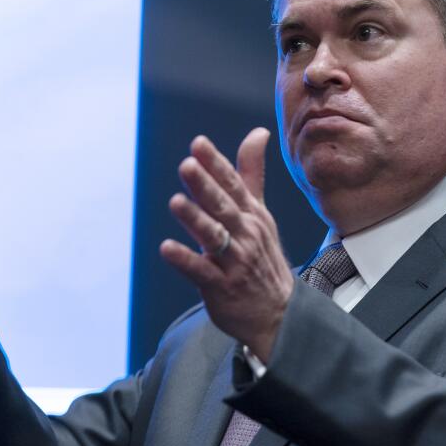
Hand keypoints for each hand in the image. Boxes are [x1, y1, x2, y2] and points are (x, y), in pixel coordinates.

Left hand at [159, 128, 294, 361]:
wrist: (278, 313)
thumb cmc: (262, 256)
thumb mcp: (260, 212)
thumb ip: (250, 173)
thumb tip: (258, 132)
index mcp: (251, 214)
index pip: (233, 184)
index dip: (215, 164)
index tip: (198, 144)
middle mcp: (245, 234)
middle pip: (223, 206)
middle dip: (205, 186)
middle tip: (187, 166)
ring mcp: (234, 261)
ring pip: (213, 237)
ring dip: (194, 219)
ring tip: (175, 202)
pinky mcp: (221, 287)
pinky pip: (201, 271)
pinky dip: (185, 260)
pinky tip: (166, 248)